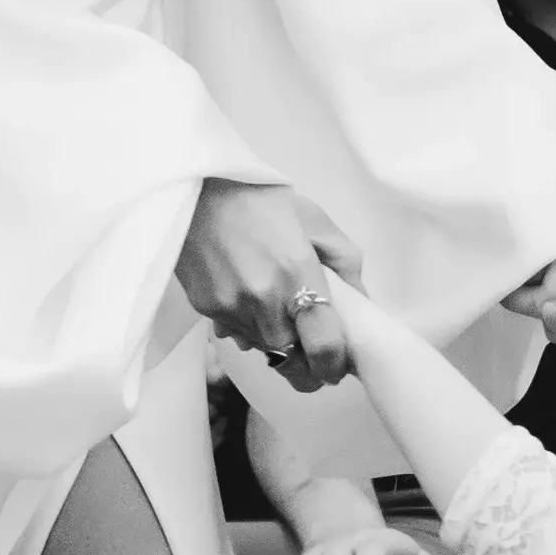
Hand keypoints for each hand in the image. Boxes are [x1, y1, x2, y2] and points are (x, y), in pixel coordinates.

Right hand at [180, 179, 362, 387]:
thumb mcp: (314, 220)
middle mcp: (264, 298)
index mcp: (298, 273)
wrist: (194, 188)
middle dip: (307, 366)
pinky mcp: (208, 309)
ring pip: (265, 351)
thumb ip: (345, 263)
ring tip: (281, 316)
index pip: (324, 346)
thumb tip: (361, 302)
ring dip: (278, 345)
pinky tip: (252, 303)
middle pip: (293, 361)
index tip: (337, 366)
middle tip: (314, 355)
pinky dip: (250, 329)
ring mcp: (232, 308)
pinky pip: (237, 336)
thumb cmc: (258, 198)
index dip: (334, 366)